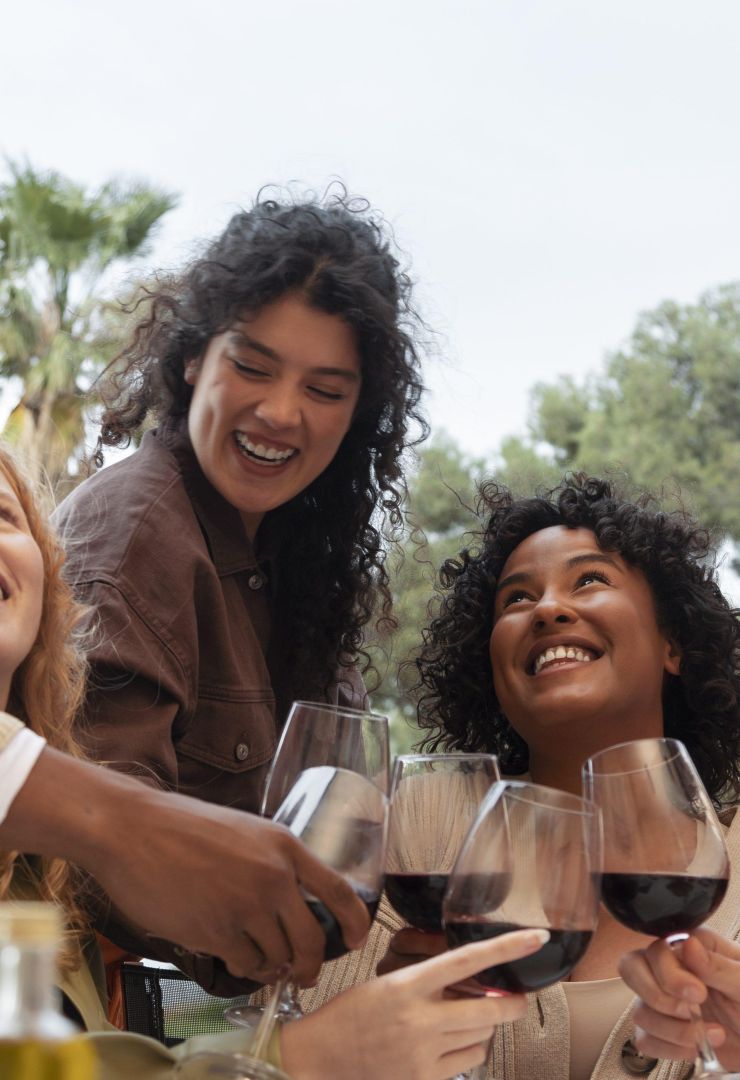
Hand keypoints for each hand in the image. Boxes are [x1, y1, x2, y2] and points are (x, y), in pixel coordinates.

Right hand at [3, 748, 369, 985]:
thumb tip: (292, 907)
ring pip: (278, 957)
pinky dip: (243, 967)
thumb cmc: (183, 828)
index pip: (337, 890)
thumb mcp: (244, 832)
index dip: (355, 920)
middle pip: (312, 939)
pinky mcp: (217, 931)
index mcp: (284, 846)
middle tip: (302, 975)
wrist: (134, 830)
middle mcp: (273, 877)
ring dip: (271, 967)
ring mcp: (246, 906)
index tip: (358, 940)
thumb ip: (272, 864)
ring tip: (257, 961)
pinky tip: (233, 956)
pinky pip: (245, 964)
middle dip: (310, 965)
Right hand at [282, 927, 547, 1079]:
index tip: (535, 938)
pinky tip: (448, 1046)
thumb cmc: (350, 1016)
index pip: (467, 960)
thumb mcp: (386, 984)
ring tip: (462, 1023)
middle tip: (518, 998)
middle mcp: (420, 1020)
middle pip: (491, 1011)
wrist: (319, 1059)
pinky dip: (467, 1053)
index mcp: (408, 985)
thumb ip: (427, 982)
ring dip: (483, 1030)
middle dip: (513, 1005)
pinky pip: (466, 1064)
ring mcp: (423, 1055)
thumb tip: (470, 981)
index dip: (505, 948)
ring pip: (481, 1040)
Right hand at [619, 929, 739, 1068]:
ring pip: (638, 1010)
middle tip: (689, 1012)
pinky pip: (644, 1038)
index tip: (698, 994)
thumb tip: (688, 945)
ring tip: (707, 1036)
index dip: (669, 974)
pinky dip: (668, 1049)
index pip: (656, 949)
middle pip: (631, 969)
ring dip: (672, 1031)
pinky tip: (694, 1048)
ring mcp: (665, 1000)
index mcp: (693, 948)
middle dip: (657, 997)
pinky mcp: (664, 1030)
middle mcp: (673, 969)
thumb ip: (719, 966)